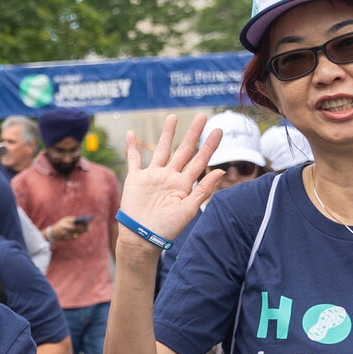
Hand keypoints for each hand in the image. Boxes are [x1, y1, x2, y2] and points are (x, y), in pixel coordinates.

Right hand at [48, 215, 84, 242]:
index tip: (87, 223)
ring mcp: (67, 237)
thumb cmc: (60, 224)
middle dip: (84, 228)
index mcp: (66, 227)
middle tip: (89, 226)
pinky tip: (82, 231)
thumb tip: (81, 220)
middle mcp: (67, 233)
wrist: (52, 233)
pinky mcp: (67, 240)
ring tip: (87, 228)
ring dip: (82, 231)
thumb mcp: (65, 220)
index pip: (77, 226)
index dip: (83, 225)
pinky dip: (79, 233)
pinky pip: (75, 236)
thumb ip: (72, 219)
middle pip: (78, 231)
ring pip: (77, 234)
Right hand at [119, 113, 228, 244]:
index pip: (200, 160)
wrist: (142, 238)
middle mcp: (170, 177)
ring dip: (166, 134)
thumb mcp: (188, 209)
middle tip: (202, 116)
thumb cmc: (167, 228)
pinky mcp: (136, 179)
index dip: (209, 146)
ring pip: (161, 150)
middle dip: (192, 133)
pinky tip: (132, 134)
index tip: (218, 130)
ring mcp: (153, 176)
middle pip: (183, 150)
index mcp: (184, 184)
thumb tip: (221, 170)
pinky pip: (134, 159)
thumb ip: (203, 189)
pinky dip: (131, 147)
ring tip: (173, 117)